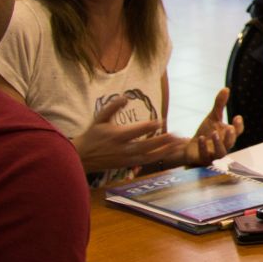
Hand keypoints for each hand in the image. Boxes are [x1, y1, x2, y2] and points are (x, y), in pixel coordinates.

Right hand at [72, 95, 188, 172]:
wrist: (82, 158)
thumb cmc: (92, 136)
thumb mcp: (100, 119)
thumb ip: (112, 107)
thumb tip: (125, 97)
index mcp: (116, 136)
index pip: (135, 131)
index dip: (148, 126)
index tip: (161, 121)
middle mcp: (123, 149)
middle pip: (146, 145)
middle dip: (162, 141)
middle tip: (177, 134)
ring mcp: (127, 158)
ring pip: (150, 156)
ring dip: (166, 150)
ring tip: (180, 144)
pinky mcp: (129, 165)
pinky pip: (147, 162)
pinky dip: (160, 157)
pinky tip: (171, 152)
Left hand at [183, 88, 244, 164]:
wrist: (191, 147)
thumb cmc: (206, 132)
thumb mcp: (212, 117)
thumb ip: (220, 104)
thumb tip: (226, 88)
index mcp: (228, 135)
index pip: (238, 131)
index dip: (238, 125)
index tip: (237, 117)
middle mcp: (223, 145)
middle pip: (231, 143)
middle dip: (231, 136)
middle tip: (230, 129)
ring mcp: (214, 154)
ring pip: (221, 152)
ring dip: (218, 143)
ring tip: (215, 133)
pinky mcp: (203, 159)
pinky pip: (205, 155)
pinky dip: (203, 147)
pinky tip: (200, 138)